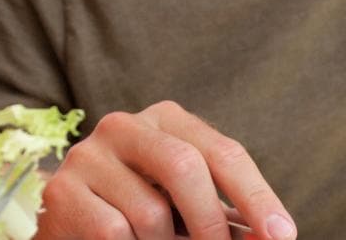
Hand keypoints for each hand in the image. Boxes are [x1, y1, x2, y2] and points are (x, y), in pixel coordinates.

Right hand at [34, 101, 295, 239]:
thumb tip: (275, 236)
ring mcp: (88, 156)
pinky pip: (114, 232)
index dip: (257, 197)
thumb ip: (228, 215)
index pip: (223, 152)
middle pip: (186, 168)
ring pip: (150, 212)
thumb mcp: (187, 204)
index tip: (283, 235)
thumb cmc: (141, 210)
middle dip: (212, 222)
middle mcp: (125, 125)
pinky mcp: (62, 192)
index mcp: (167, 118)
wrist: (67, 218)